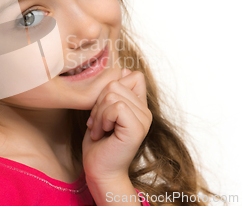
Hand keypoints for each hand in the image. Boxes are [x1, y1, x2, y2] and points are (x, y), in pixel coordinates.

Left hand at [82, 68, 152, 184]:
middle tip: (96, 123)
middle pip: (116, 82)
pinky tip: (103, 132)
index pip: (131, 75)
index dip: (109, 87)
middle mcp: (145, 111)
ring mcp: (143, 119)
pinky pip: (116, 106)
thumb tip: (121, 70)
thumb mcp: (103, 111)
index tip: (101, 110)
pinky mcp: (137, 128)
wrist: (99, 171)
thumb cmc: (98, 143)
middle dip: (98, 102)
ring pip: (113, 94)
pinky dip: (103, 118)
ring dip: (98, 112)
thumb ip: (112, 92)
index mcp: (139, 105)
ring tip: (99, 129)